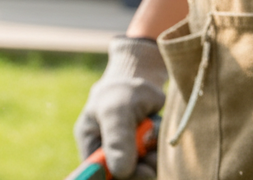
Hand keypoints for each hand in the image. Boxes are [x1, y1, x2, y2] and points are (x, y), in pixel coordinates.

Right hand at [74, 37, 166, 178]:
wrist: (142, 81)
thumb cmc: (121, 92)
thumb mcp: (116, 110)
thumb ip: (117, 139)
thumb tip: (120, 172)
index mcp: (90, 145)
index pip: (94, 173)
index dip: (109, 177)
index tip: (125, 173)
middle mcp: (108, 155)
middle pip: (122, 177)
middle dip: (137, 170)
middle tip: (148, 159)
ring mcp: (129, 156)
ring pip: (143, 171)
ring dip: (152, 158)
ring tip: (151, 132)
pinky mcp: (147, 155)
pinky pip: (157, 163)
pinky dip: (161, 150)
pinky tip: (157, 133)